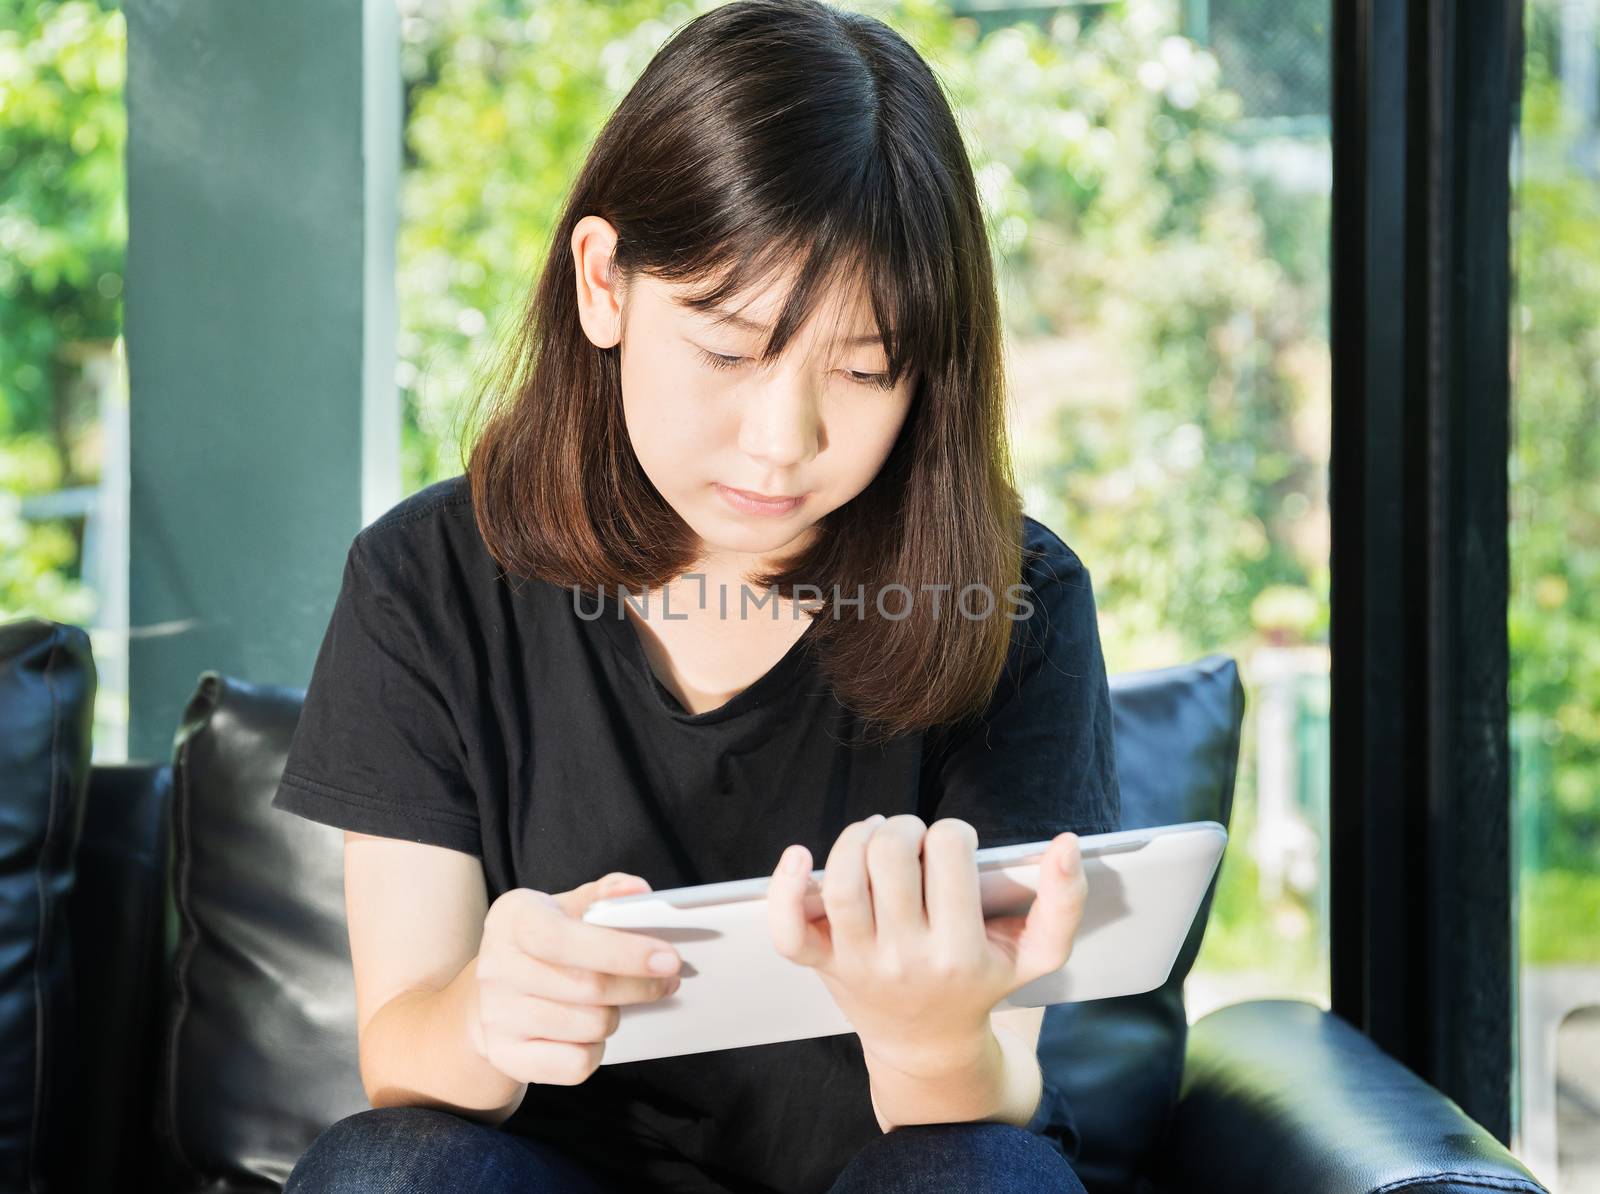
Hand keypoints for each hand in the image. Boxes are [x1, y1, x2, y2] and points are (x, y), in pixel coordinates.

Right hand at [469, 872, 681, 1085]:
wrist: (492, 994)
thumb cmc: (545, 945)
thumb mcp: (567, 907)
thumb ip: (605, 894)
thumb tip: (637, 892)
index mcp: (513, 919)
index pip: (565, 938)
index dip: (623, 951)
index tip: (670, 959)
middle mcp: (497, 967)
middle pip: (588, 987)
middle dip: (640, 986)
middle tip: (669, 981)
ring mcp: (496, 1015)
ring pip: (588, 1027)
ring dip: (616, 1017)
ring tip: (616, 1003)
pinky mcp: (505, 1054)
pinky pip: (574, 1064)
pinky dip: (595, 1051)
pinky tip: (590, 1032)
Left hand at [766, 815, 1087, 1076]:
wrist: (927, 1046)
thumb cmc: (981, 984)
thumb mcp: (1037, 954)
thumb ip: (1064, 901)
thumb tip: (1067, 843)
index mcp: (960, 951)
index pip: (949, 851)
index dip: (954, 833)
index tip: (956, 850)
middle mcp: (906, 957)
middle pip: (890, 854)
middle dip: (905, 828)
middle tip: (914, 841)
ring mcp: (858, 962)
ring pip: (843, 878)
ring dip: (857, 837)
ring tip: (875, 836)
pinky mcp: (823, 964)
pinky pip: (788, 928)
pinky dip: (784, 887)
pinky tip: (798, 856)